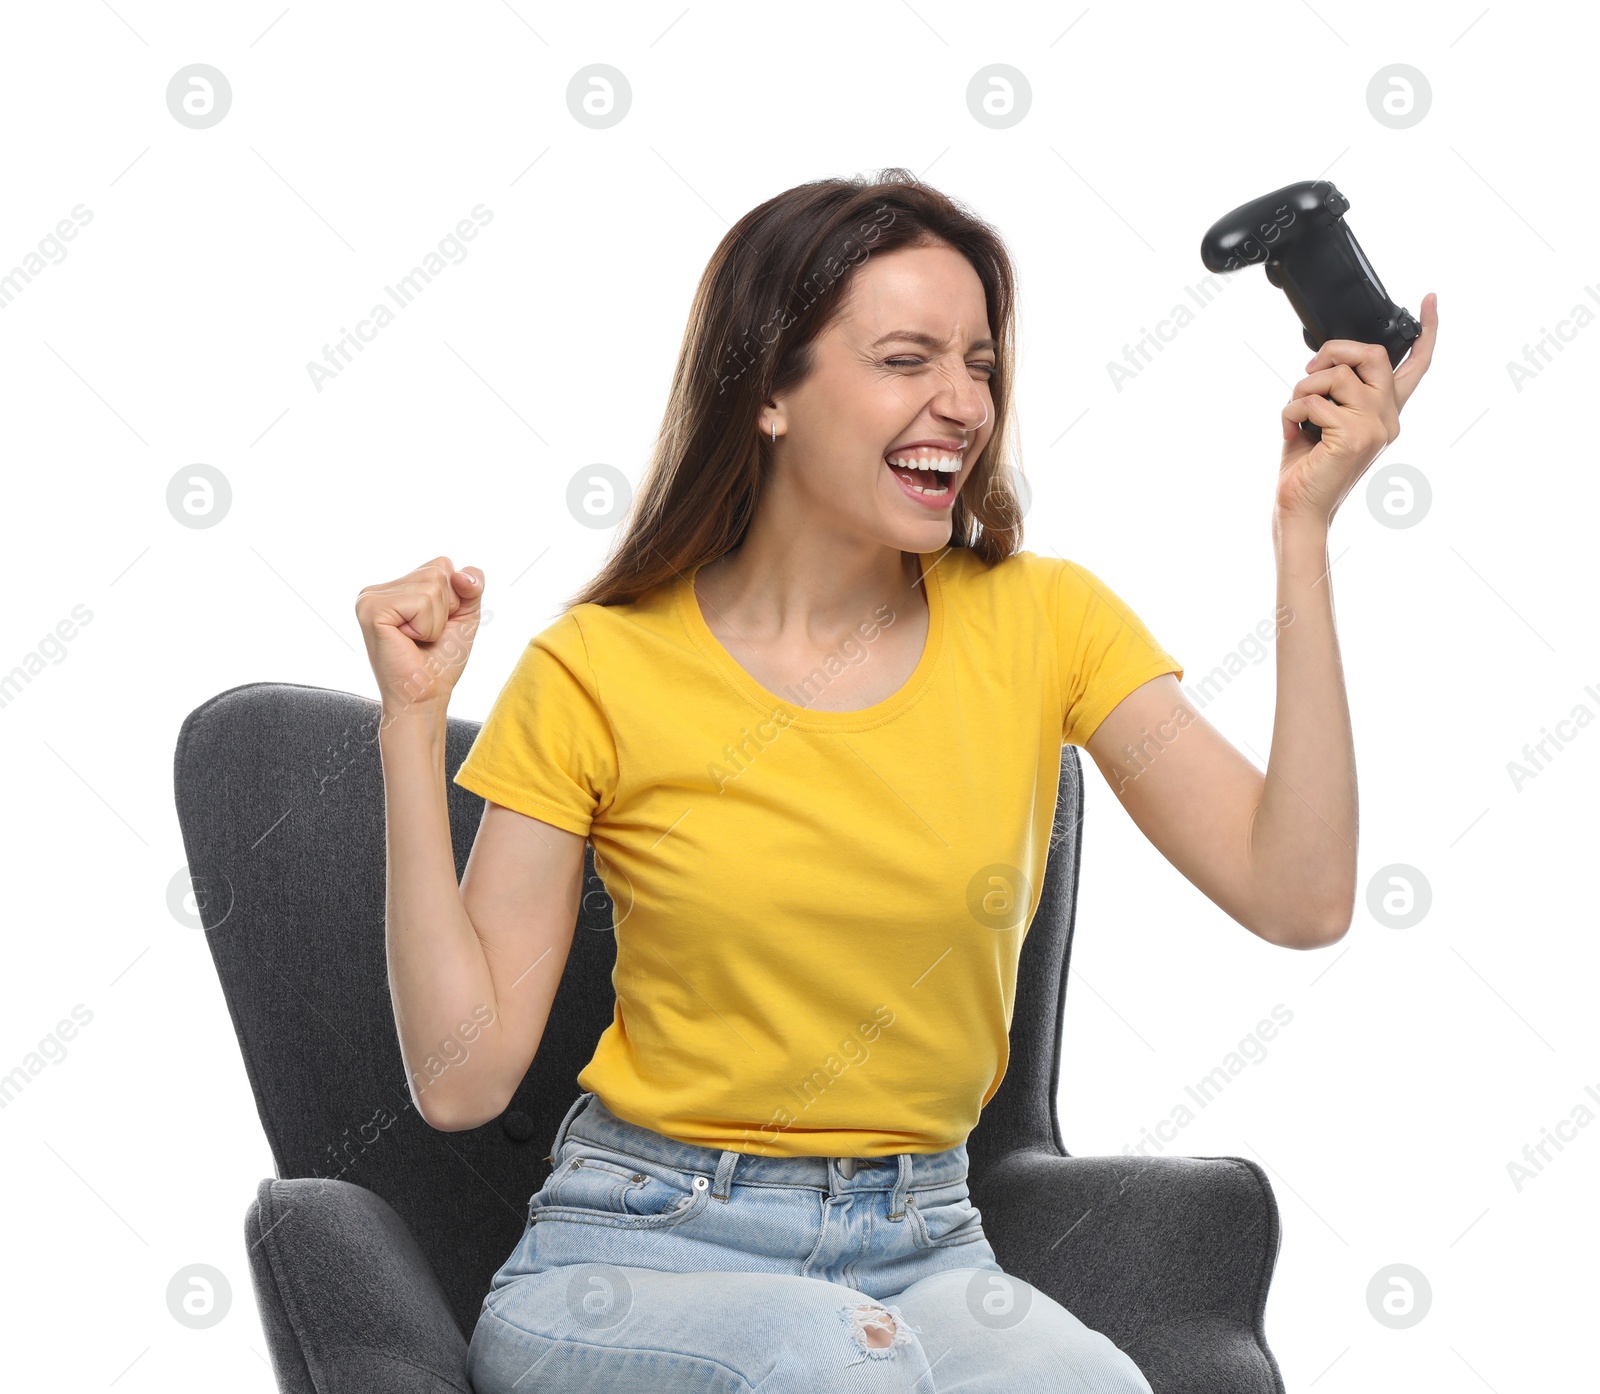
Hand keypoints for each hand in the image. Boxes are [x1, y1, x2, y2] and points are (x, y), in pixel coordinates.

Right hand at [355, 556, 483, 716]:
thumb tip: (460, 574)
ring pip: (432, 585)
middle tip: (426, 636)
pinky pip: (420, 602)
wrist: (427, 694)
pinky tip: (408, 641)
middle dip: (446, 608)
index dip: (454, 597)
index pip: (442, 565)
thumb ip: (471, 585)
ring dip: (436, 620)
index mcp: (394, 588)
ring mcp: (369, 598)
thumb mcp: (465, 614)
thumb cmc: (442, 659)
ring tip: (417, 640)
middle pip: (438, 571)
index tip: (436, 625)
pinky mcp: (371, 610)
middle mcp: (377, 589)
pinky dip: (426, 627)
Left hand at [1276, 292, 1438, 526]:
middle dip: (1334, 351)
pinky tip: (1290, 430)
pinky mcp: (1355, 435)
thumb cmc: (1308, 466)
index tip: (1430, 299)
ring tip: (1294, 411)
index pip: (1416, 366)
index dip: (1427, 331)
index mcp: (1386, 412)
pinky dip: (1290, 410)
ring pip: (1338, 375)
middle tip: (1311, 370)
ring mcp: (1376, 426)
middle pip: (1373, 354)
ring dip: (1303, 387)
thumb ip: (1338, 389)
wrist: (1299, 507)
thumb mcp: (1325, 418)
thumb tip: (1327, 359)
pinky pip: (1314, 401)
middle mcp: (1388, 417)